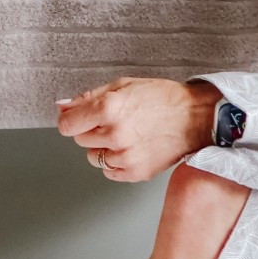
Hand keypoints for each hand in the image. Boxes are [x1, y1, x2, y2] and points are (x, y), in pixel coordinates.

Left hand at [57, 78, 219, 182]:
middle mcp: (114, 134)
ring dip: (103, 147)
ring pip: (93, 157)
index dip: (71, 119)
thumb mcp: (123, 85)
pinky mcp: (135, 172)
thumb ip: (88, 97)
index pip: (66, 125)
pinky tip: (132, 148)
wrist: (195, 118)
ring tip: (127, 134)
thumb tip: (61, 106)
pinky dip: (116, 162)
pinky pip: (109, 171)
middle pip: (80, 139)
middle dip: (92, 130)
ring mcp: (125, 156)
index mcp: (108, 108)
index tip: (78, 117)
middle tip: (115, 120)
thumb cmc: (162, 98)